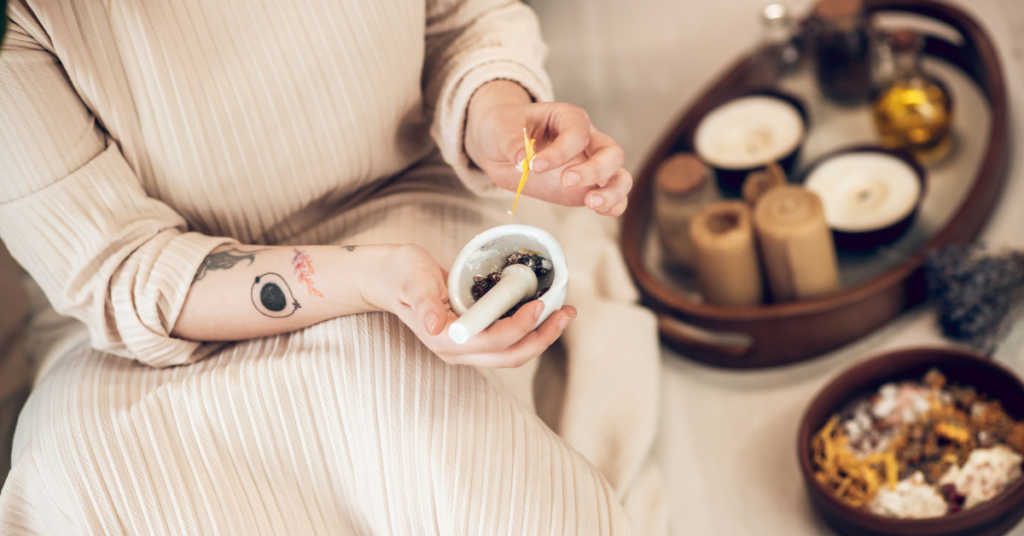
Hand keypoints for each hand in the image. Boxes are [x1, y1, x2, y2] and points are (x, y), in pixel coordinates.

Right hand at [364, 244, 575, 367]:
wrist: (391, 278)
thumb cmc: (402, 275)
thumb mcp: (412, 280)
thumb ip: (424, 302)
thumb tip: (437, 326)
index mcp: (445, 340)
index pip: (492, 342)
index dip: (519, 327)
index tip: (539, 303)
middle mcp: (459, 351)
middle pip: (510, 355)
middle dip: (543, 337)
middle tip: (567, 313)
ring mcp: (468, 348)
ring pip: (513, 352)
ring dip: (542, 336)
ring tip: (564, 313)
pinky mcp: (476, 338)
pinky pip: (509, 341)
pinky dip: (531, 328)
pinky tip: (545, 311)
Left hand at [465, 80, 631, 216]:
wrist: (500, 147)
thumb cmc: (505, 128)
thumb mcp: (501, 130)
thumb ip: (512, 143)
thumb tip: (521, 161)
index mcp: (568, 118)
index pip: (578, 132)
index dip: (560, 151)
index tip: (534, 165)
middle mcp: (586, 140)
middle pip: (610, 152)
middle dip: (594, 169)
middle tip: (566, 181)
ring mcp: (589, 166)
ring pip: (619, 176)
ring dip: (611, 191)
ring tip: (591, 203)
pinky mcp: (586, 188)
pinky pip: (611, 197)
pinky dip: (612, 206)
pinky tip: (598, 210)